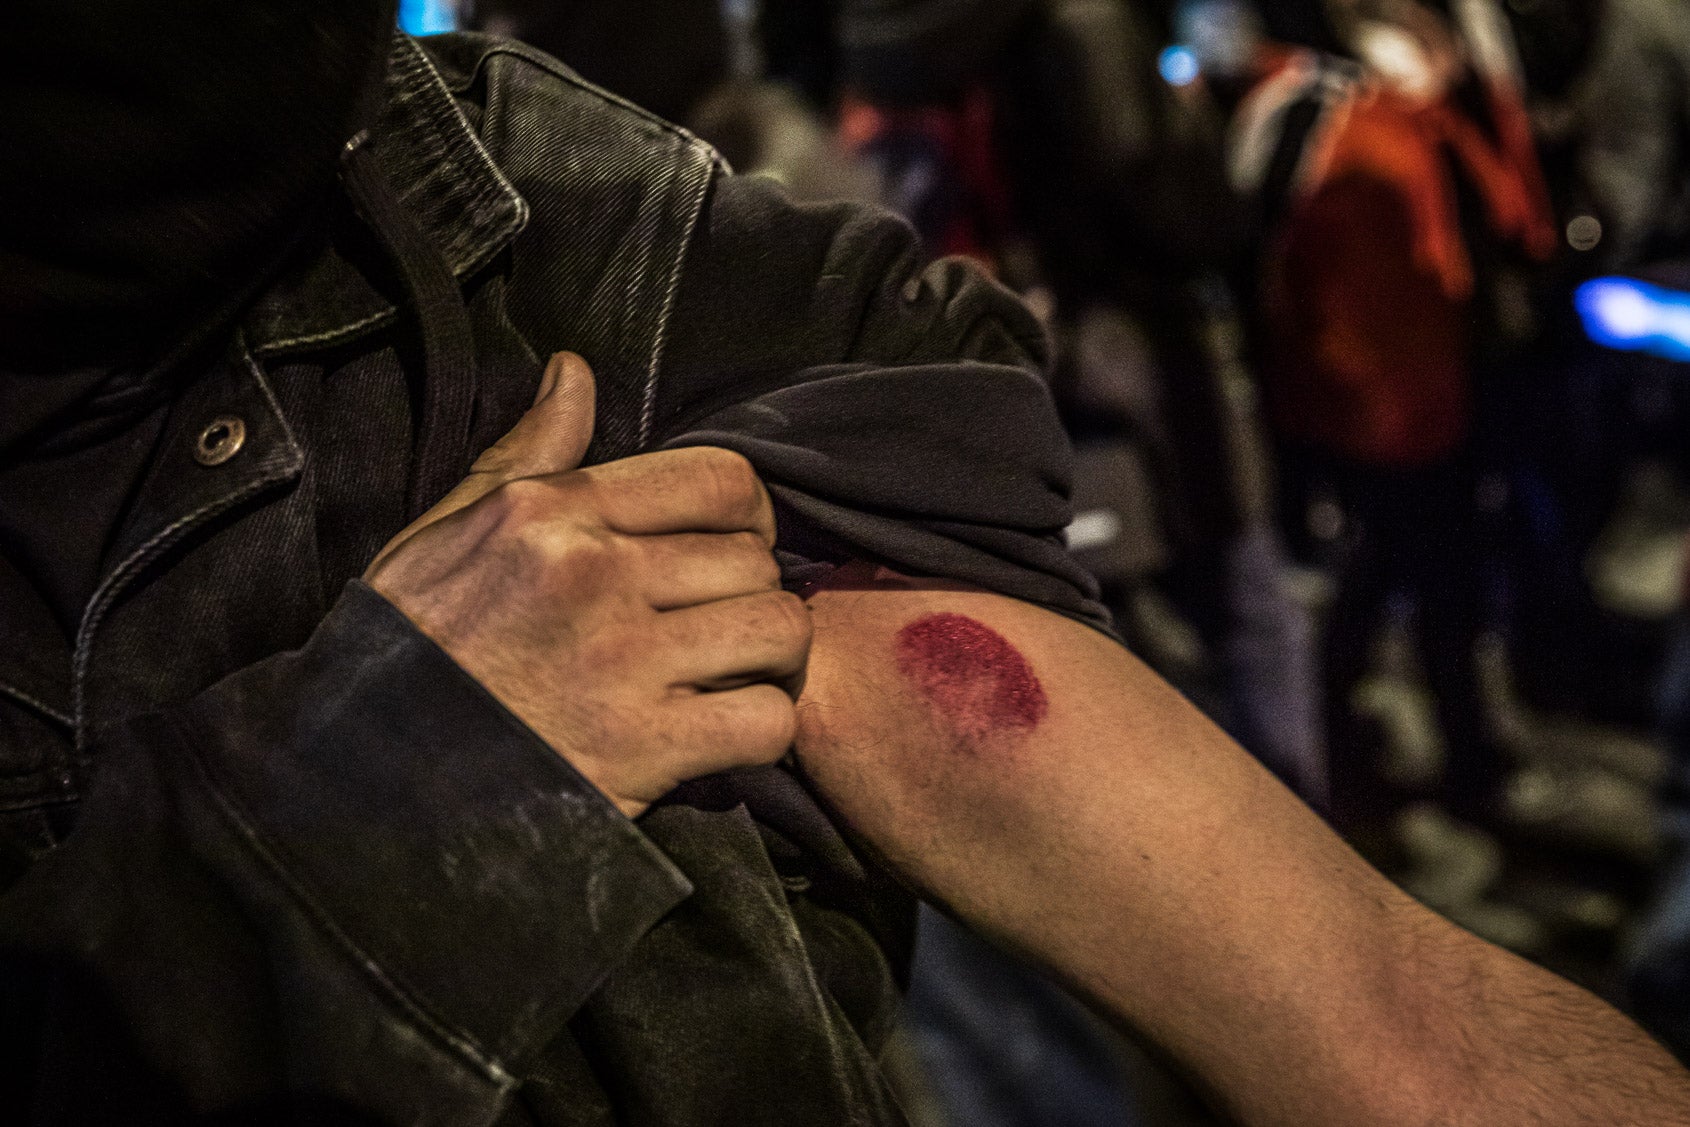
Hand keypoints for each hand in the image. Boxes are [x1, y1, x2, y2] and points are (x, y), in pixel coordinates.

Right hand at [364, 352, 809, 816]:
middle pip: (756, 558)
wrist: (361, 774)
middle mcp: (596, 574)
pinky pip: (767, 721)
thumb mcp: (447, 532)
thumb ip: (525, 454)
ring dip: (771, 659)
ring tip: (734, 674)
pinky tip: (723, 734)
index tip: (732, 548)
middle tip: (723, 624)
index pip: (721, 478)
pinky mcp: (642, 748)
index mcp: (554, 512)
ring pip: (778, 629)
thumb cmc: (408, 648)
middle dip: (753, 592)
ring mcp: (623, 662)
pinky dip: (762, 730)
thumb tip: (574, 371)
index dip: (749, 515)